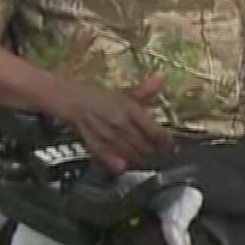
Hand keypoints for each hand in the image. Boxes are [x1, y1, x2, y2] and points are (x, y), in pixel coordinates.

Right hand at [49, 74, 174, 175]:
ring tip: (145, 160)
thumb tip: (161, 78)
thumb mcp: (125, 92)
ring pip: (131, 156)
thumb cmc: (100, 96)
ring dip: (140, 160)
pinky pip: (110, 161)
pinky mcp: (95, 146)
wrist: (71, 100)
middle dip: (154, 153)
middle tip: (160, 155)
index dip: (166, 143)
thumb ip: (145, 90)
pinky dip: (120, 166)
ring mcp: (108, 137)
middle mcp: (121, 124)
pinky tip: (125, 165)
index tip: (172, 147)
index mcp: (131, 109)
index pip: (155, 132)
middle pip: (145, 147)